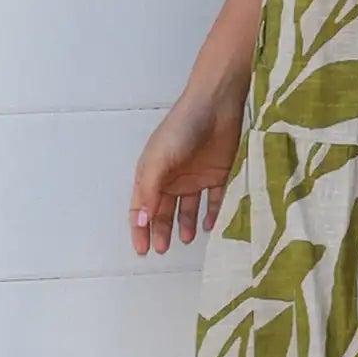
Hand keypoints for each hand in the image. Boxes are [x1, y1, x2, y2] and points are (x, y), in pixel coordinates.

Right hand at [128, 83, 246, 256]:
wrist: (216, 105)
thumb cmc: (181, 130)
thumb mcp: (158, 160)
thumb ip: (149, 192)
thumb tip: (139, 222)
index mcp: (152, 173)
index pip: (142, 208)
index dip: (139, 229)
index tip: (142, 250)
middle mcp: (172, 178)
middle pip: (163, 211)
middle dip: (161, 231)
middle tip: (163, 249)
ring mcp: (195, 177)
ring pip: (188, 208)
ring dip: (185, 225)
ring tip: (186, 239)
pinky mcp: (218, 174)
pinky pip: (214, 200)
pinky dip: (212, 214)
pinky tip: (209, 225)